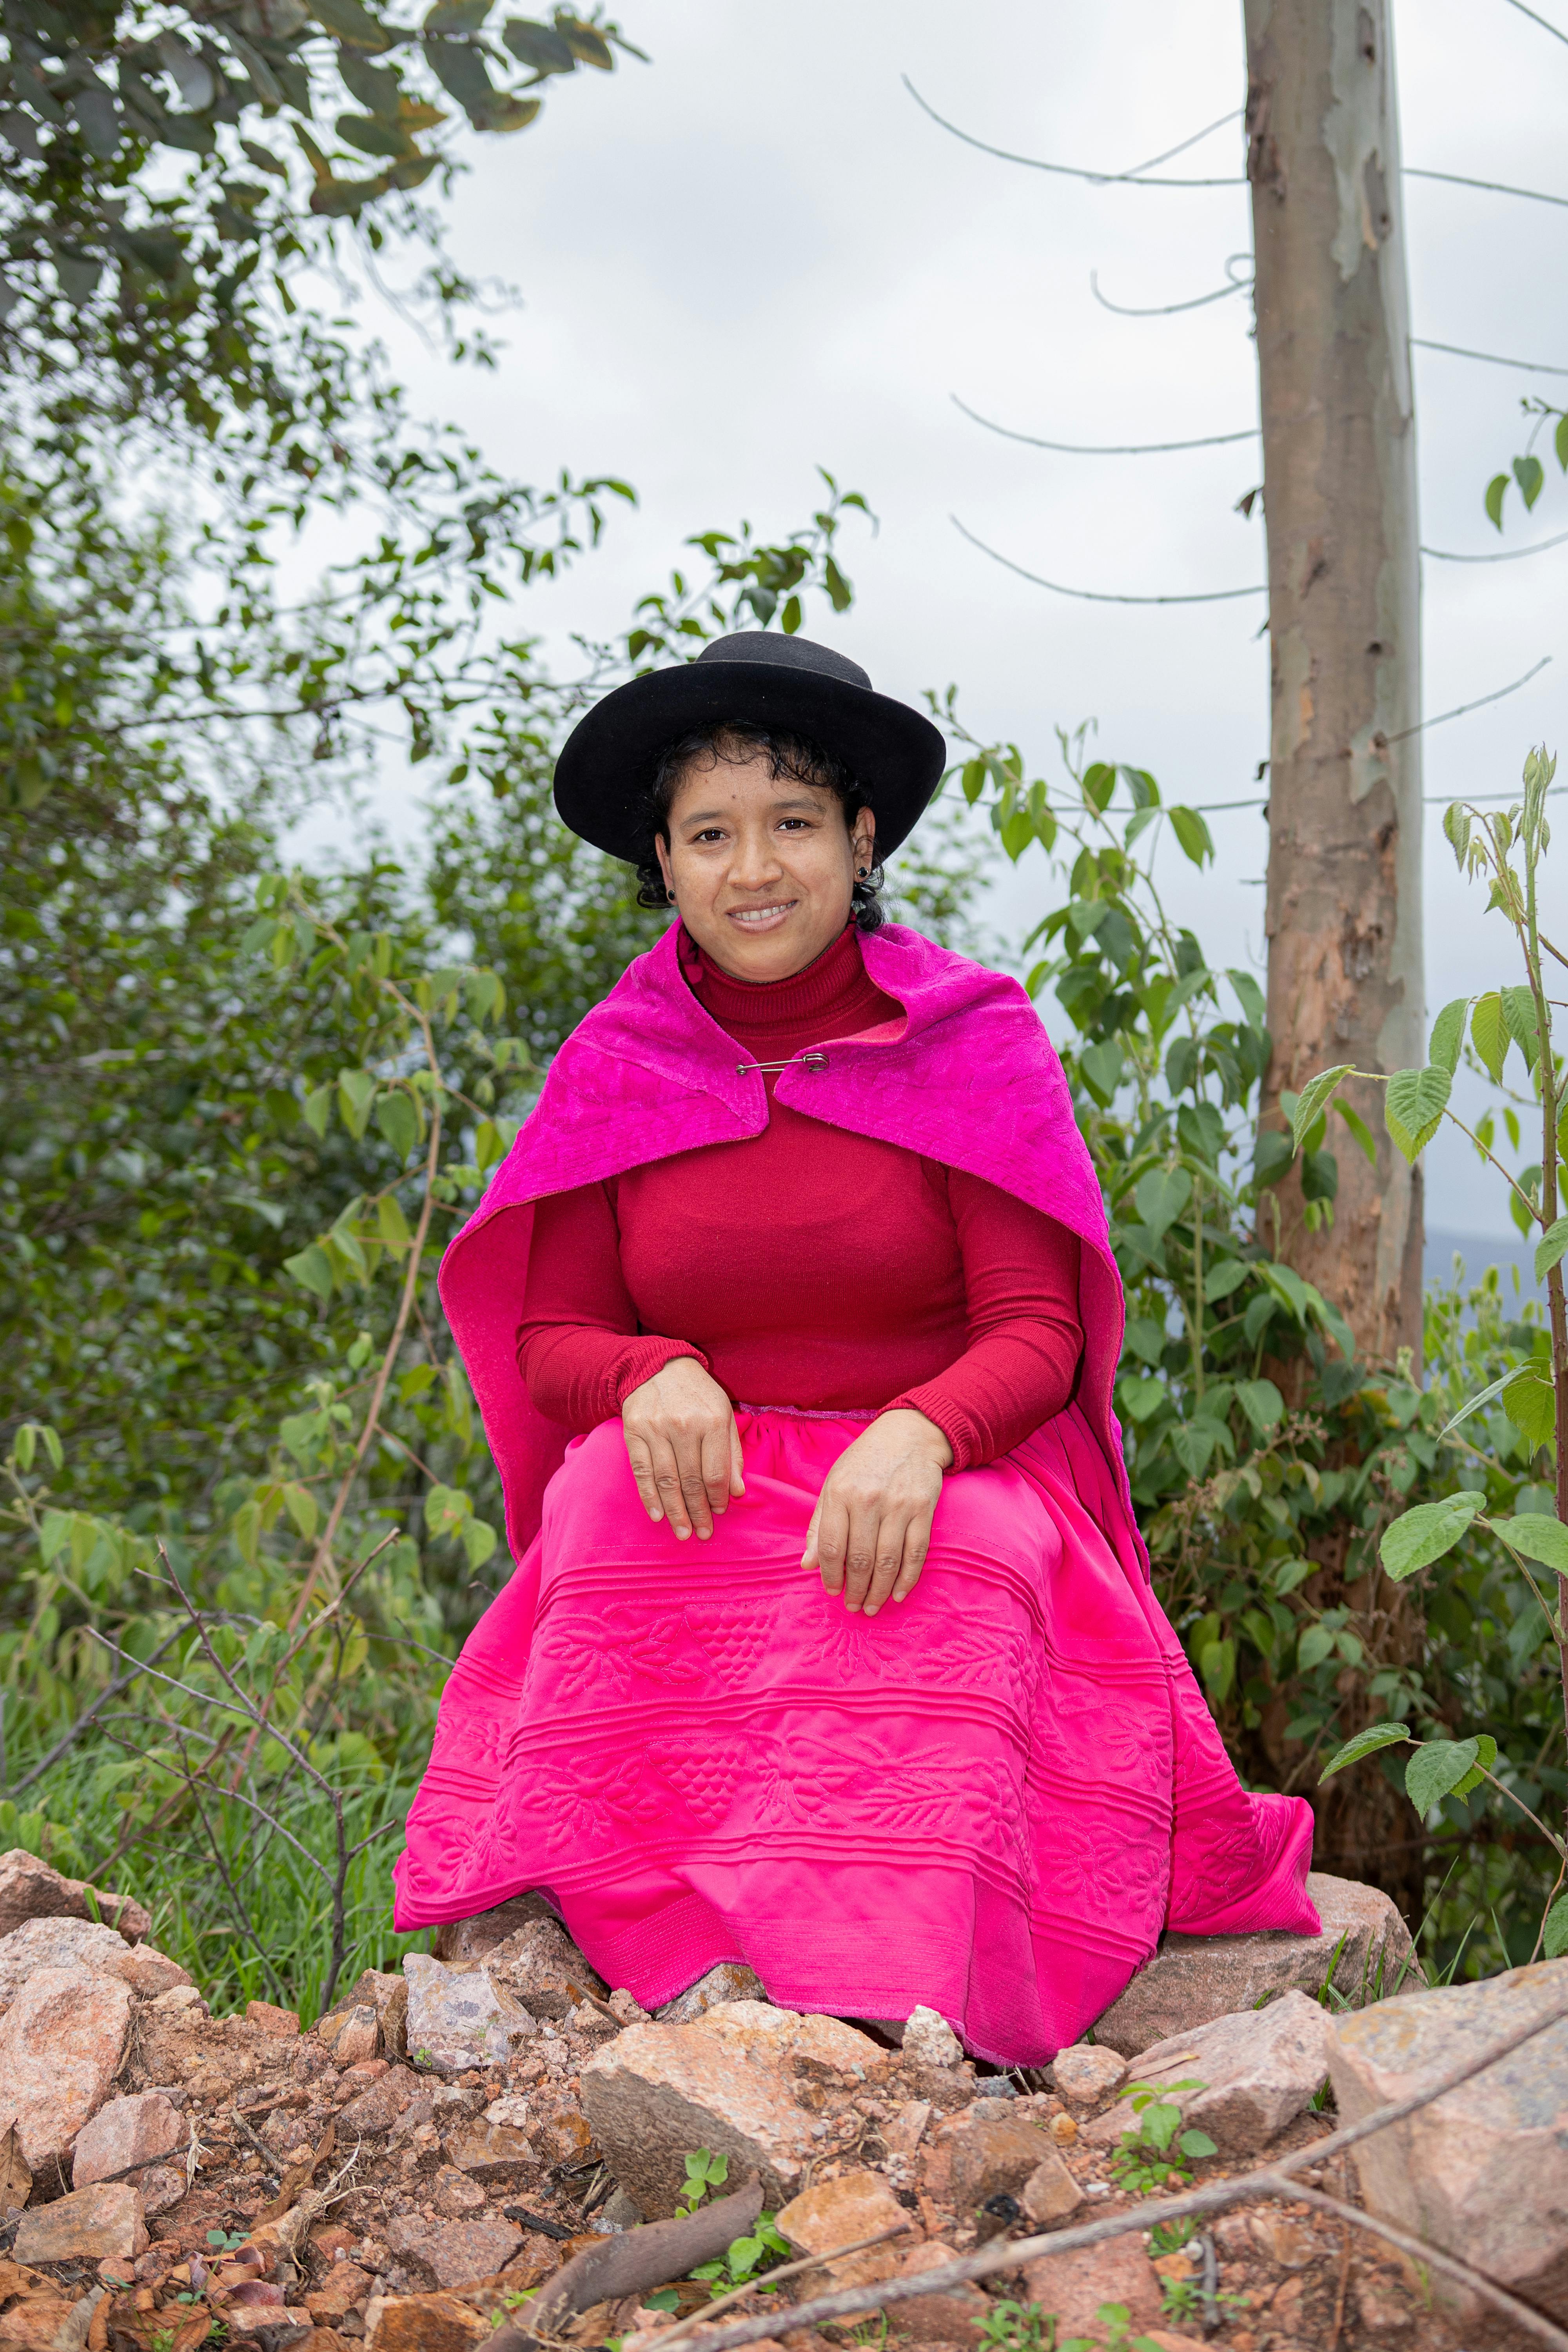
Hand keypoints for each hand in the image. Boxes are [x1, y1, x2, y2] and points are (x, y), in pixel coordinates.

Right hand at [622, 1356, 743, 1540]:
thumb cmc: (697, 1394)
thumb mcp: (724, 1414)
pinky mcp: (634, 1433)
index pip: (715, 1472)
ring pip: (666, 1481)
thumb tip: (738, 1491)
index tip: (718, 1512)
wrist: (656, 1366)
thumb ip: (732, 1452)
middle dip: (697, 1512)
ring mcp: (656, 1430)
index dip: (717, 1497)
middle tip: (701, 1533)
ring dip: (675, 1511)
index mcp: (711, 1421)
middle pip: (691, 1481)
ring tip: (682, 1532)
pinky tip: (657, 1515)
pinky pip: (642, 1471)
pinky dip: (649, 1496)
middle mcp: (683, 1426)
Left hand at [802, 1409, 952, 1615]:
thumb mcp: (833, 1483)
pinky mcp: (924, 1509)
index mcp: (840, 1493)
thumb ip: (818, 1524)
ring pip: (887, 1561)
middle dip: (855, 1589)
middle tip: (853, 1606)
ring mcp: (898, 1505)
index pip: (830, 1545)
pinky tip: (899, 1594)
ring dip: (879, 1591)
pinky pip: (916, 1552)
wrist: (909, 1435)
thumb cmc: (864, 1462)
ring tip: (871, 1606)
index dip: (829, 1574)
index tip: (832, 1591)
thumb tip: (806, 1564)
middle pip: (859, 1558)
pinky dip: (907, 1578)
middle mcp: (868, 1500)